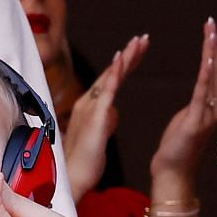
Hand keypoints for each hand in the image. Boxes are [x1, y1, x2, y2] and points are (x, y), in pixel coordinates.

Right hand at [63, 35, 148, 200]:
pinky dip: (115, 72)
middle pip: (111, 72)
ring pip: (110, 76)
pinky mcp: (96, 116)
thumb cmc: (85, 162)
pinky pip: (107, 89)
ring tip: (140, 42)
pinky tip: (123, 58)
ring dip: (125, 57)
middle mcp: (88, 102)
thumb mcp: (99, 136)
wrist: (73, 178)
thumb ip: (106, 120)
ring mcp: (91, 107)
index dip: (125, 64)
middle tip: (143, 38)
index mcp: (90, 106)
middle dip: (128, 54)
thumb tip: (113, 112)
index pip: (110, 80)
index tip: (138, 51)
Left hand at [150, 18, 216, 184]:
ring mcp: (208, 115)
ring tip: (213, 31)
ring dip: (213, 53)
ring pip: (214, 78)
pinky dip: (207, 75)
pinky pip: (202, 93)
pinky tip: (209, 58)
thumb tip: (201, 93)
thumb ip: (198, 104)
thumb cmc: (179, 145)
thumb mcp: (190, 118)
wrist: (173, 170)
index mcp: (215, 107)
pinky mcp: (196, 121)